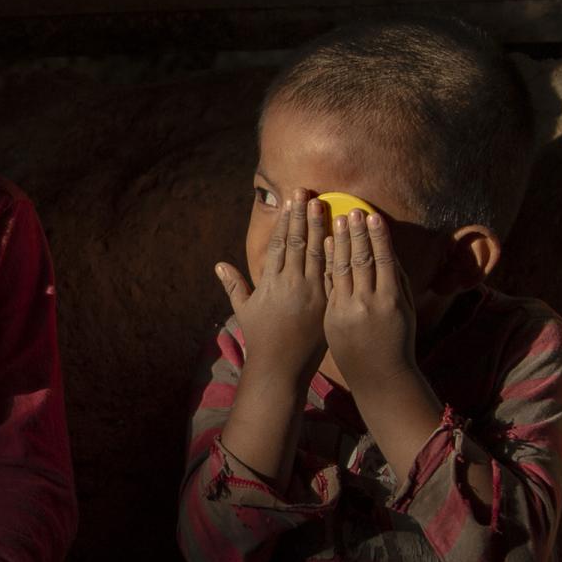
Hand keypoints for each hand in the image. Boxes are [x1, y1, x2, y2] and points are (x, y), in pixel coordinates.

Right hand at [213, 191, 329, 382]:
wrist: (281, 369)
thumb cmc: (261, 339)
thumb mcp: (244, 311)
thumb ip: (233, 285)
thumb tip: (219, 265)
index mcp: (270, 283)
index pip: (279, 243)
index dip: (284, 220)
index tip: (289, 201)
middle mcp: (291, 285)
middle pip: (298, 242)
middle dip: (303, 215)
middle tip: (307, 192)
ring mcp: (311, 294)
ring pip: (317, 253)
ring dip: (321, 227)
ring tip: (325, 205)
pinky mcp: (328, 305)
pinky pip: (334, 274)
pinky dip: (337, 254)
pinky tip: (341, 237)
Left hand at [321, 207, 418, 384]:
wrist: (378, 376)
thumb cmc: (398, 340)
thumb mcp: (406, 310)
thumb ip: (397, 280)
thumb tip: (387, 250)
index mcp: (390, 300)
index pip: (383, 259)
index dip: (377, 236)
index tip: (372, 215)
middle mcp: (367, 304)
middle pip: (360, 260)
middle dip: (354, 233)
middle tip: (350, 210)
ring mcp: (345, 312)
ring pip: (339, 269)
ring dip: (336, 241)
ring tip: (335, 219)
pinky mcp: (330, 318)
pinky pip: (327, 285)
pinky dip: (325, 263)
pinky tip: (322, 245)